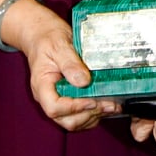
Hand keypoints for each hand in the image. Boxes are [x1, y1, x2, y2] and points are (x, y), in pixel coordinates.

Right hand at [13, 1, 121, 131]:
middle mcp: (48, 97)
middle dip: (89, 114)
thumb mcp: (59, 45)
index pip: (53, 108)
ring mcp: (58, 98)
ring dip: (95, 116)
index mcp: (42, 85)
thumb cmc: (48, 38)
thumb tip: (84, 82)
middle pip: (66, 120)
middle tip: (109, 104)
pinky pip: (80, 113)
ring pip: (75, 120)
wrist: (44, 34)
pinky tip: (108, 104)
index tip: (92, 100)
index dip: (74, 108)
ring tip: (113, 105)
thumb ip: (70, 63)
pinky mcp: (68, 97)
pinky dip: (94, 112)